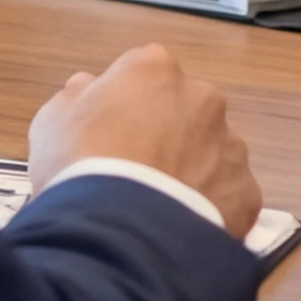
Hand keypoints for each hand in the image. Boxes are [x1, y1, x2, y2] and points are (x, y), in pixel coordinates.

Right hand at [26, 43, 261, 233]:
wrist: (122, 230)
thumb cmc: (79, 162)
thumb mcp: (53, 121)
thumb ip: (77, 98)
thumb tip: (89, 90)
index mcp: (155, 69)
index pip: (144, 71)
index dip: (126, 100)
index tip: (110, 127)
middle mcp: (203, 98)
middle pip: (185, 108)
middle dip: (167, 130)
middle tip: (137, 165)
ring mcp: (231, 147)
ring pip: (212, 151)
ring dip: (193, 167)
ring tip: (159, 203)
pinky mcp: (248, 192)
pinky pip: (227, 194)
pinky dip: (210, 205)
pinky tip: (181, 224)